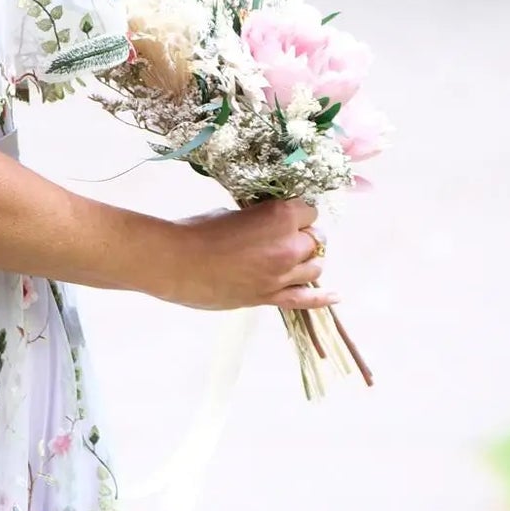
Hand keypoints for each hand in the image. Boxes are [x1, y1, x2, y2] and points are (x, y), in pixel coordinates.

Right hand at [147, 197, 332, 313]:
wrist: (175, 262)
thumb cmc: (198, 230)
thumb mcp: (234, 212)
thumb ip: (259, 218)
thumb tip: (268, 223)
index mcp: (281, 217)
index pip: (309, 212)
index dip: (297, 213)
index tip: (285, 214)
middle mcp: (289, 246)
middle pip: (317, 240)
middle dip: (303, 236)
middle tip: (283, 236)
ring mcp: (282, 275)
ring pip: (315, 266)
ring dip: (306, 260)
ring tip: (290, 257)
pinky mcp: (270, 297)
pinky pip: (305, 299)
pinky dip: (321, 297)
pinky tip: (334, 295)